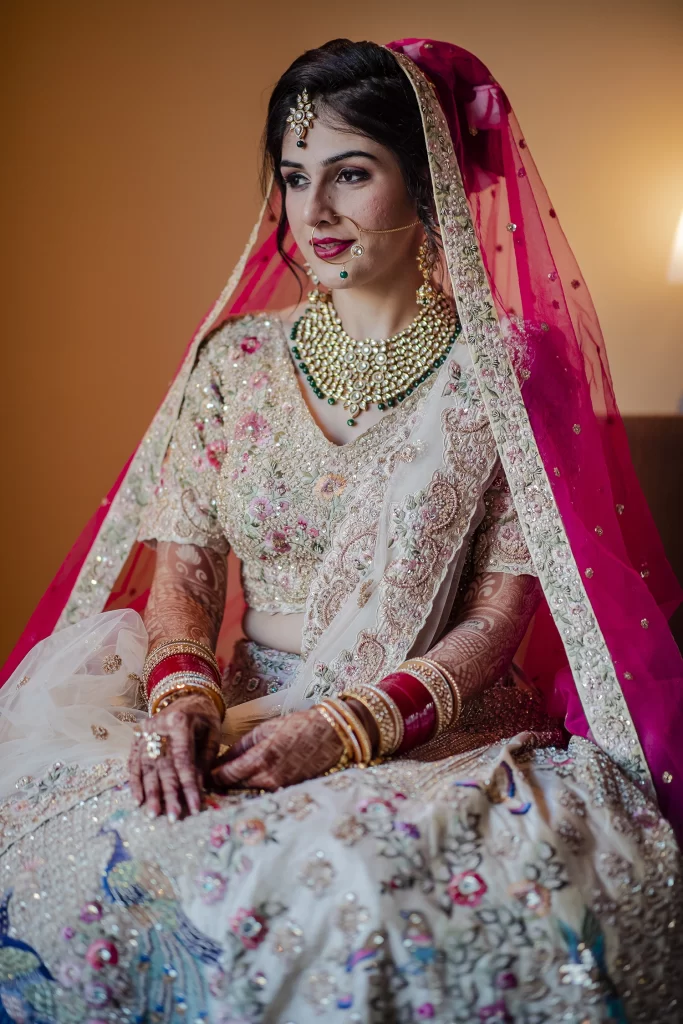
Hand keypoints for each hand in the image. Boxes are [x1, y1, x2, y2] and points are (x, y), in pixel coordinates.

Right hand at [128, 692, 221, 819]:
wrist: (187, 698)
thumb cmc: (203, 718)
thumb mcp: (212, 735)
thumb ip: (204, 760)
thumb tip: (197, 789)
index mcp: (179, 722)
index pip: (182, 760)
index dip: (188, 785)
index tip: (194, 807)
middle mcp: (157, 726)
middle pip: (162, 765)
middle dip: (168, 794)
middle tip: (172, 817)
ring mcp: (144, 731)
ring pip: (145, 766)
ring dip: (150, 792)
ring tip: (153, 813)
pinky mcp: (137, 737)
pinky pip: (133, 762)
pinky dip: (135, 782)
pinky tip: (138, 799)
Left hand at [210, 707, 343, 790]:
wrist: (331, 735)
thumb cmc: (299, 725)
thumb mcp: (266, 729)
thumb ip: (241, 746)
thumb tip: (220, 760)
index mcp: (261, 757)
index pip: (226, 775)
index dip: (212, 777)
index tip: (203, 774)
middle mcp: (269, 777)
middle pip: (235, 787)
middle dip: (222, 783)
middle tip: (210, 779)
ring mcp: (280, 787)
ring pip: (249, 791)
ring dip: (237, 786)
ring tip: (228, 779)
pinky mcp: (288, 791)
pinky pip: (264, 792)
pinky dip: (254, 788)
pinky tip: (250, 781)